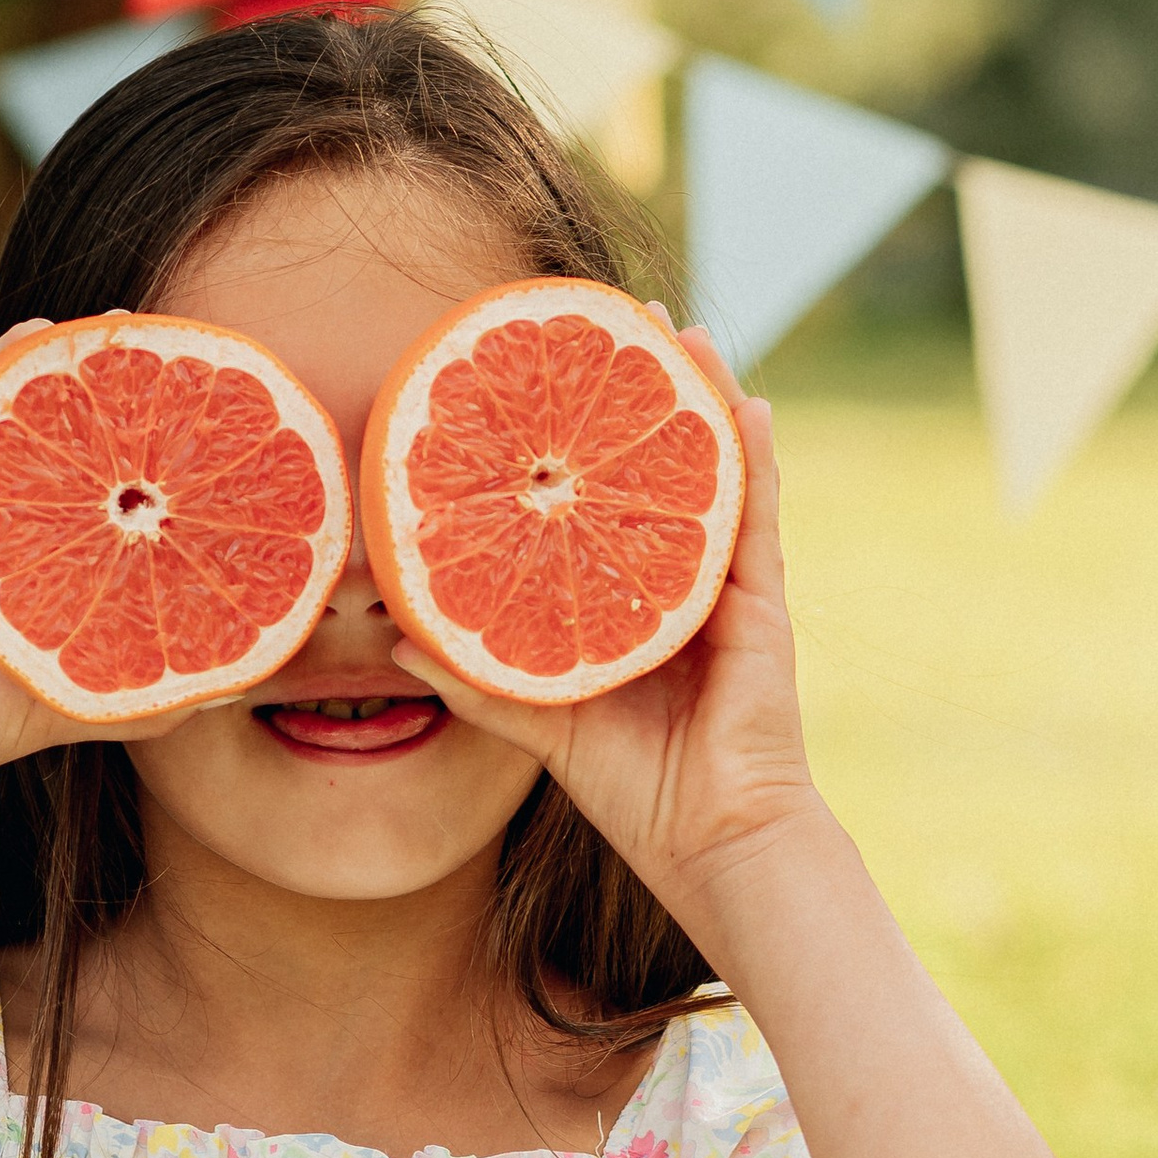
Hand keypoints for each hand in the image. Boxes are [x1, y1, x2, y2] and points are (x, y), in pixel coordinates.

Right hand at [0, 331, 219, 810]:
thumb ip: (156, 685)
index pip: (91, 471)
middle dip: (67, 374)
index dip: (127, 426)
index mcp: (44, 543)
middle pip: (36, 428)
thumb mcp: (86, 702)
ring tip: (31, 338)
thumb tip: (246, 682)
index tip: (172, 374)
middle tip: (112, 327)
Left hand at [390, 331, 823, 956]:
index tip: (552, 376)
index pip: (609, 502)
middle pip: (662, 466)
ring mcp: (728, 590)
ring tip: (682, 328)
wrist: (710, 844)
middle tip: (617, 313)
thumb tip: (396, 636)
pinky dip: (750, 458)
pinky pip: (755, 516)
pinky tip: (742, 400)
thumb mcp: (539, 722)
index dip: (586, 441)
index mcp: (633, 603)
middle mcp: (682, 583)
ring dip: (700, 394)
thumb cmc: (636, 792)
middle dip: (643, 390)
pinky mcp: (762, 607)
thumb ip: (477, 674)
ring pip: (713, 471)